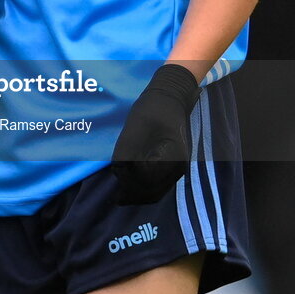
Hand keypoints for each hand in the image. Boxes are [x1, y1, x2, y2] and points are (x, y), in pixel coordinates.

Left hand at [111, 64, 200, 204]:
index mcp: (171, 158)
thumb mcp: (135, 127)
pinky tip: (133, 184)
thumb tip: (118, 173)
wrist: (171, 96)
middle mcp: (177, 168)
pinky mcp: (172, 165)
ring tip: (122, 194)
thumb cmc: (153, 108)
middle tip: (118, 198)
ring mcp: (176, 167)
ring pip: (156, 191)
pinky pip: (159, 184)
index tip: (117, 177)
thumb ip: (126, 152)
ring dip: (139, 192)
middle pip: (152, 192)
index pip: (146, 181)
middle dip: (133, 193)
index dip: (129, 182)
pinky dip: (145, 187)